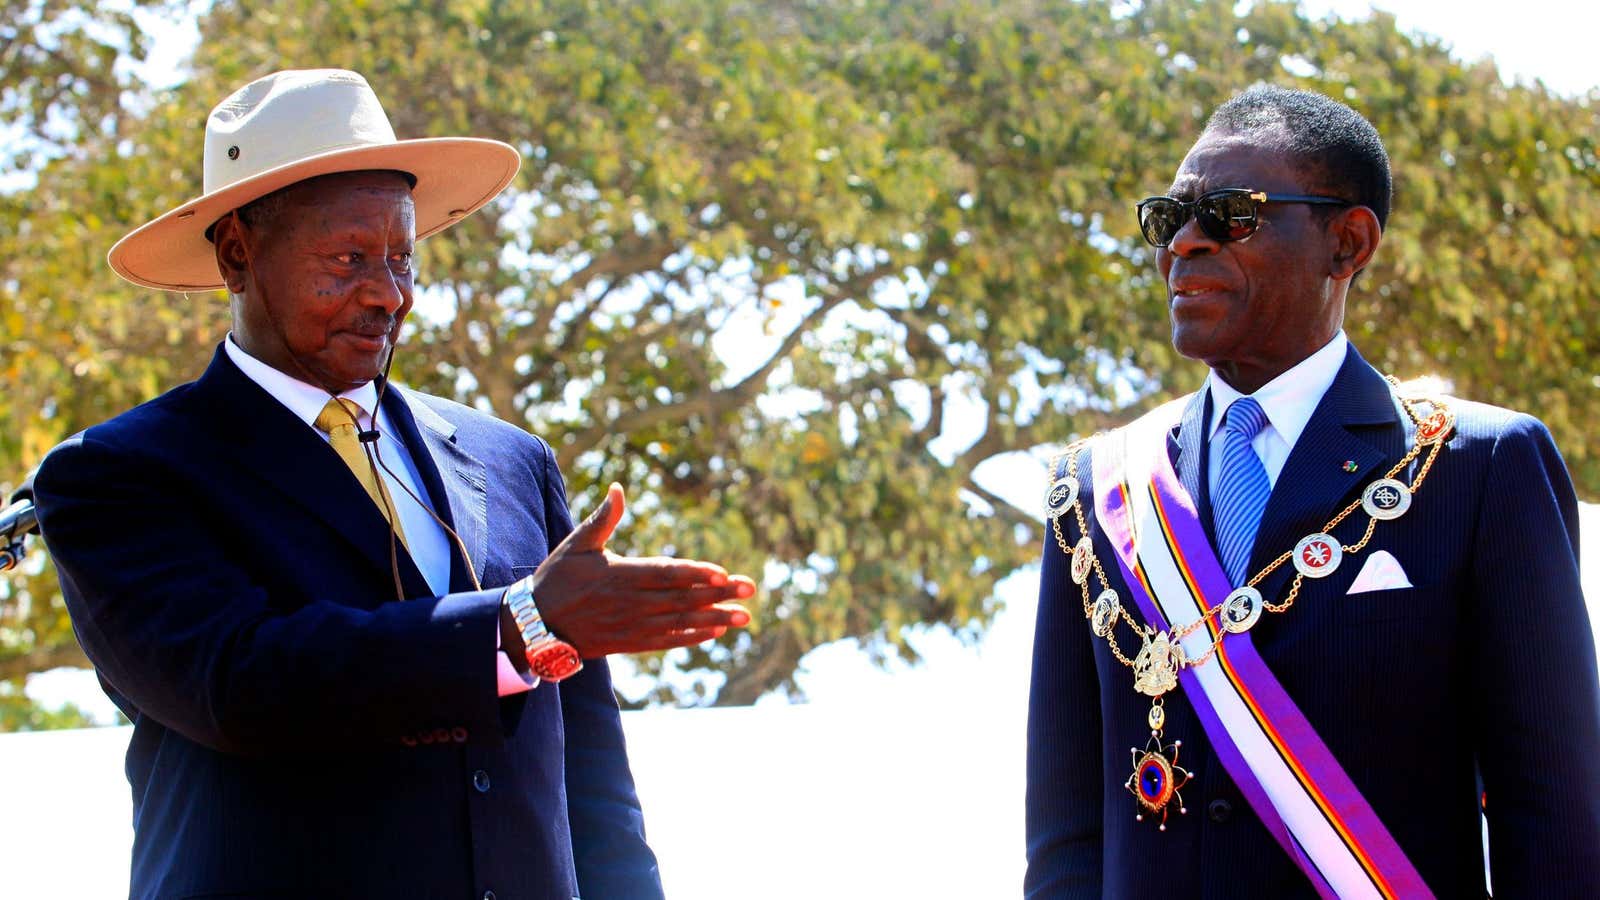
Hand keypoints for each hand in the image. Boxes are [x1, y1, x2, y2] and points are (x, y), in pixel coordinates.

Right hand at [528, 483, 754, 656]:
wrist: (536, 625)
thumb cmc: (557, 578)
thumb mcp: (577, 544)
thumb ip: (602, 518)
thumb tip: (618, 488)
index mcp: (620, 574)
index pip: (666, 573)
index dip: (696, 574)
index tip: (724, 573)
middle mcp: (630, 602)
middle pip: (681, 597)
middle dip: (718, 594)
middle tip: (750, 589)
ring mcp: (632, 625)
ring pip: (680, 621)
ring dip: (714, 618)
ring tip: (743, 616)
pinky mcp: (630, 643)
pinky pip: (668, 640)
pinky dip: (693, 636)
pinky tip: (716, 631)